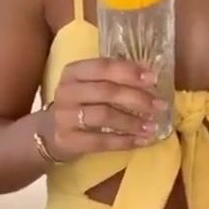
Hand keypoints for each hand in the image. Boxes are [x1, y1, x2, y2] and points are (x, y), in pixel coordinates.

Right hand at [39, 57, 166, 161]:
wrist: (48, 132)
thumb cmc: (79, 102)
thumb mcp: (89, 84)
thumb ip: (114, 78)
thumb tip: (150, 76)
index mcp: (74, 71)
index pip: (103, 66)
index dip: (129, 71)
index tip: (153, 78)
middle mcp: (66, 91)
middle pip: (106, 91)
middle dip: (137, 98)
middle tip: (160, 105)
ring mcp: (64, 116)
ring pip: (104, 116)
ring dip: (132, 121)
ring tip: (153, 125)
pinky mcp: (67, 140)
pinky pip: (100, 141)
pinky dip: (124, 141)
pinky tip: (142, 141)